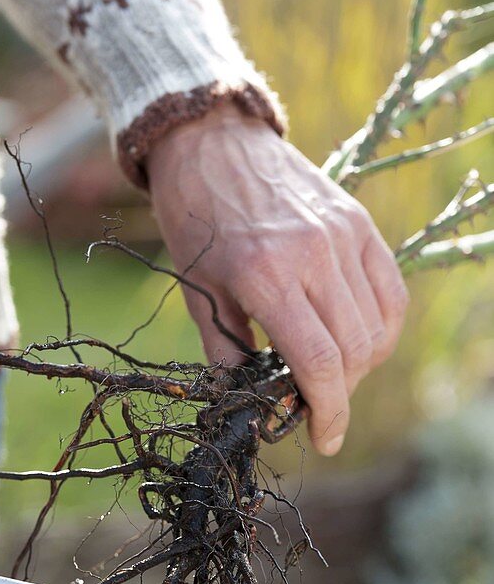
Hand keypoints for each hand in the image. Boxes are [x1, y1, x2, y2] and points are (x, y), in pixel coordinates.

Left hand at [146, 105, 408, 454]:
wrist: (210, 144)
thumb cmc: (194, 223)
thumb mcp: (199, 295)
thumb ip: (230, 356)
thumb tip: (258, 406)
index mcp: (265, 277)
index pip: (320, 364)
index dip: (328, 412)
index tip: (325, 439)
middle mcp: (313, 255)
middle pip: (355, 352)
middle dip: (340, 393)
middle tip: (313, 404)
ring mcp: (343, 235)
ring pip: (378, 327)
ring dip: (360, 365)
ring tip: (329, 371)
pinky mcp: (359, 223)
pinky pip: (390, 292)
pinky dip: (380, 328)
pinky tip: (356, 339)